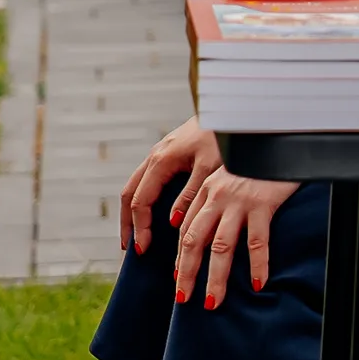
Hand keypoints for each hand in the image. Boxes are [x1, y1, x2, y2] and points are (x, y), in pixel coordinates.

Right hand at [121, 117, 222, 253]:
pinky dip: (142, 198)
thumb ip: (191, 194)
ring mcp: (159, 152)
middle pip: (129, 194)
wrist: (230, 109)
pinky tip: (150, 212)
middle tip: (130, 249)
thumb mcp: (210, 168)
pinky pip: (146, 179)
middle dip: (128, 223)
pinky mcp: (168, 152)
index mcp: (162, 161)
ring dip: (132, 211)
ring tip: (136, 235)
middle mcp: (155, 156)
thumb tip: (173, 222)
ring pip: (135, 185)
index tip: (142, 250)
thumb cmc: (224, 137)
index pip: (141, 200)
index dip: (140, 227)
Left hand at [175, 170, 302, 307]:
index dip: (180, 257)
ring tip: (212, 302)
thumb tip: (209, 234)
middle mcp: (218, 196)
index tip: (178, 279)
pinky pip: (257, 241)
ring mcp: (239, 201)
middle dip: (186, 273)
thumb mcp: (231, 176)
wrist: (282, 139)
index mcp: (207, 190)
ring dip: (215, 278)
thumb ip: (218, 199)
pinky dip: (257, 265)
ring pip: (221, 247)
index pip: (186, 229)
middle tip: (183, 298)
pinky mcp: (263, 203)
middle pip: (194, 241)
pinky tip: (257, 283)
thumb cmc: (259, 161)